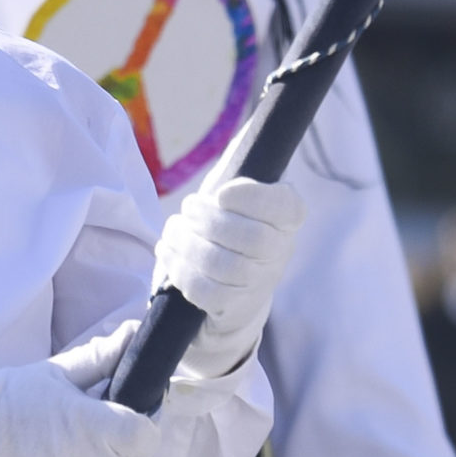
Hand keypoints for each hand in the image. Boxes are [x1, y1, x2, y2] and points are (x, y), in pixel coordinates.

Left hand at [153, 177, 305, 377]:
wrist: (235, 287)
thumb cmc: (232, 226)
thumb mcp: (238, 196)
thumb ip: (239, 174)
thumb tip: (238, 149)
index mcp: (287, 218)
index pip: (286, 208)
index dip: (252, 199)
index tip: (220, 194)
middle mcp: (281, 252)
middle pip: (250, 238)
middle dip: (208, 220)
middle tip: (187, 209)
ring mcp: (260, 283)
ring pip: (222, 265)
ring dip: (187, 243)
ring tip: (173, 229)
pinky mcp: (234, 307)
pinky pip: (205, 291)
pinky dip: (180, 269)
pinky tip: (168, 251)